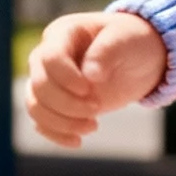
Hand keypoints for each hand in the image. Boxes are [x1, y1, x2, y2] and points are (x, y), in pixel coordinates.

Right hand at [25, 11, 167, 147]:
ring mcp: (49, 80)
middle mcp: (48, 56)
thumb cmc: (131, 41)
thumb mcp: (125, 40)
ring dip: (61, 122)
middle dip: (67, 104)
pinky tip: (77, 141)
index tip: (90, 90)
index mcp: (62, 33)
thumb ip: (106, 52)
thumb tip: (90, 75)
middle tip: (98, 107)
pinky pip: (41, 121)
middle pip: (39, 85)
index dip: (66, 79)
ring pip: (35, 106)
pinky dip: (56, 134)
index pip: (49, 58)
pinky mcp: (55, 102)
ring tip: (93, 126)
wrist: (140, 57)